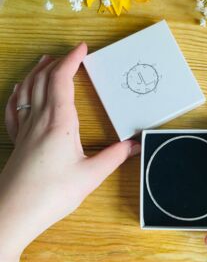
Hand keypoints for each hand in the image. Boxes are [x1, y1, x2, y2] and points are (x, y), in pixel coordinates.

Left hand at [0, 43, 140, 256]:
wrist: (14, 213)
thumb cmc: (52, 193)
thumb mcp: (92, 174)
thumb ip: (116, 156)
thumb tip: (136, 145)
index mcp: (59, 121)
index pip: (62, 79)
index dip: (72, 60)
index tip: (82, 48)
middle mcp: (39, 119)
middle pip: (43, 80)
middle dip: (57, 62)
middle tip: (69, 54)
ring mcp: (25, 128)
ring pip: (27, 90)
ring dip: (37, 72)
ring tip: (45, 62)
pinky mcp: (17, 140)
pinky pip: (14, 108)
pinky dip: (18, 93)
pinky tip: (19, 89)